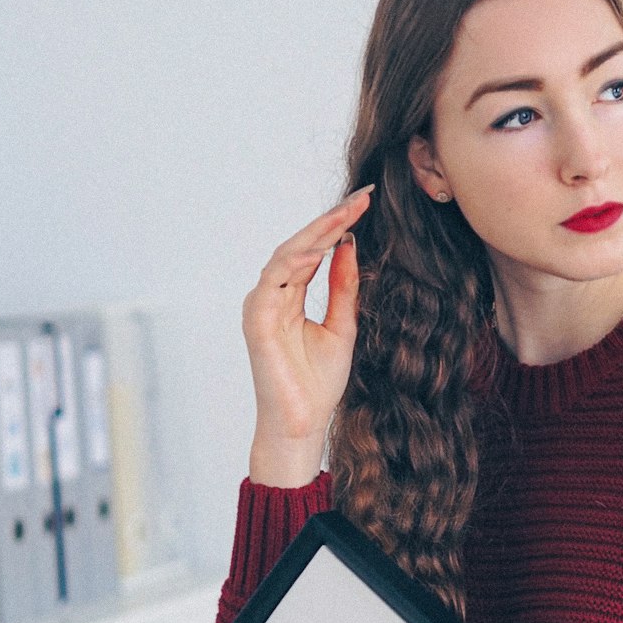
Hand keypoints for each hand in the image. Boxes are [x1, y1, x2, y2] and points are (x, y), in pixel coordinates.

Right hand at [242, 186, 373, 486]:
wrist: (303, 424)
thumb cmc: (317, 384)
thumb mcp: (343, 327)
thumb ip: (343, 288)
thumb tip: (349, 247)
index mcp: (290, 296)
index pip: (312, 251)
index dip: (337, 226)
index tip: (365, 204)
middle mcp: (272, 295)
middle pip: (299, 246)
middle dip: (330, 220)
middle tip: (360, 197)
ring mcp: (261, 306)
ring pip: (286, 256)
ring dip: (316, 233)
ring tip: (346, 215)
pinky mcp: (257, 321)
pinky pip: (274, 281)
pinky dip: (296, 262)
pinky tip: (320, 248)